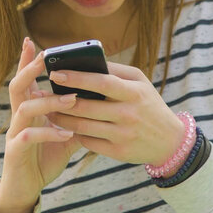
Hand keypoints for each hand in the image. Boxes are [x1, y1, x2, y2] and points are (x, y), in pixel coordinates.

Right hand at [0, 38, 81, 212]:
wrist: (29, 184)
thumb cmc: (47, 153)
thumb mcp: (64, 130)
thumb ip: (76, 114)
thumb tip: (100, 98)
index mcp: (29, 106)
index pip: (26, 78)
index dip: (26, 60)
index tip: (31, 40)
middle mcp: (18, 115)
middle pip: (17, 85)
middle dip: (29, 69)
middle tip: (45, 57)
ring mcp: (15, 132)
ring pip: (24, 108)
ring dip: (48, 101)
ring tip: (72, 99)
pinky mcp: (15, 151)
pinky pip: (28, 136)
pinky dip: (48, 133)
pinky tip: (66, 132)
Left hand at [47, 62, 184, 166]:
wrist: (170, 141)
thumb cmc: (149, 104)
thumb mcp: (140, 83)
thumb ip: (115, 70)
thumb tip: (86, 59)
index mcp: (134, 93)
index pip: (101, 82)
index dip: (77, 78)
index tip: (55, 73)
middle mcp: (128, 115)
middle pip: (86, 107)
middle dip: (60, 101)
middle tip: (42, 95)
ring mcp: (123, 135)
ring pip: (82, 127)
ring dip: (61, 119)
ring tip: (48, 110)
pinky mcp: (118, 153)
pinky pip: (88, 142)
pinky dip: (74, 134)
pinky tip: (64, 127)